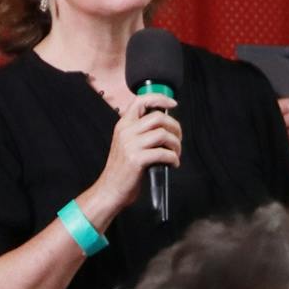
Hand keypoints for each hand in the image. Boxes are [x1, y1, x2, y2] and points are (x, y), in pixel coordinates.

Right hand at [94, 94, 180, 211]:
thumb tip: (164, 125)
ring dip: (176, 144)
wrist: (110, 190)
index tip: (172, 104)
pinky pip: (164, 153)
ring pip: (163, 134)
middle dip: (174, 127)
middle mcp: (125, 131)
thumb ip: (140, 132)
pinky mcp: (137, 159)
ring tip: (176, 154)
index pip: (140, 101)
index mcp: (123, 125)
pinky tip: (172, 164)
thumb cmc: (122, 170)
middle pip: (158, 117)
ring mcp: (130, 145)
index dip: (160, 99)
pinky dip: (173, 159)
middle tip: (178, 138)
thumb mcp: (126, 144)